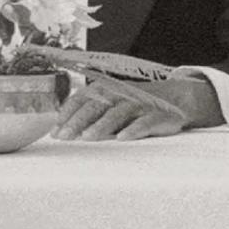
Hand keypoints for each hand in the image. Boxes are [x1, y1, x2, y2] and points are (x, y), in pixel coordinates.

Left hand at [52, 71, 214, 140]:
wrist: (173, 99)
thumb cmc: (132, 105)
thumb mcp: (109, 104)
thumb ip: (87, 114)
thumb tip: (58, 130)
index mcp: (104, 90)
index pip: (81, 100)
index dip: (67, 114)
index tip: (55, 131)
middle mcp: (119, 94)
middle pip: (95, 107)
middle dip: (78, 122)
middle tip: (65, 137)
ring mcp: (138, 104)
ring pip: (116, 114)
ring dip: (101, 126)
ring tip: (88, 138)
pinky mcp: (156, 115)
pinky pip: (143, 122)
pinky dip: (133, 130)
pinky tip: (122, 138)